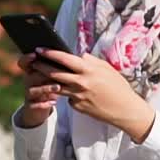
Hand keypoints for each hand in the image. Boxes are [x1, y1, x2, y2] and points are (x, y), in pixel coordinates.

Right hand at [16, 52, 60, 126]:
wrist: (41, 104)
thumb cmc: (50, 84)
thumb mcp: (52, 74)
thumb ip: (58, 65)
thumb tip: (76, 53)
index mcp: (32, 71)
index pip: (23, 62)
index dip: (27, 58)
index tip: (35, 54)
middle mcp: (28, 81)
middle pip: (30, 75)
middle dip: (41, 73)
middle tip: (54, 72)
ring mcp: (29, 93)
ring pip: (32, 90)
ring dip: (45, 88)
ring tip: (58, 87)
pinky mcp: (31, 105)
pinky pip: (34, 105)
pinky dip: (43, 104)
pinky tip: (54, 102)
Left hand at [30, 48, 155, 142]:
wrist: (126, 109)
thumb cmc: (118, 87)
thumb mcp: (106, 69)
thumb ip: (90, 61)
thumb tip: (79, 55)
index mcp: (88, 70)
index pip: (64, 58)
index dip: (50, 53)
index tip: (40, 49)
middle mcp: (81, 82)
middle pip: (54, 73)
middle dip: (41, 66)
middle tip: (33, 61)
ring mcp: (78, 96)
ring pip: (56, 86)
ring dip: (46, 80)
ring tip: (40, 74)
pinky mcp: (78, 107)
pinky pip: (67, 97)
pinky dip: (66, 93)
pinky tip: (67, 91)